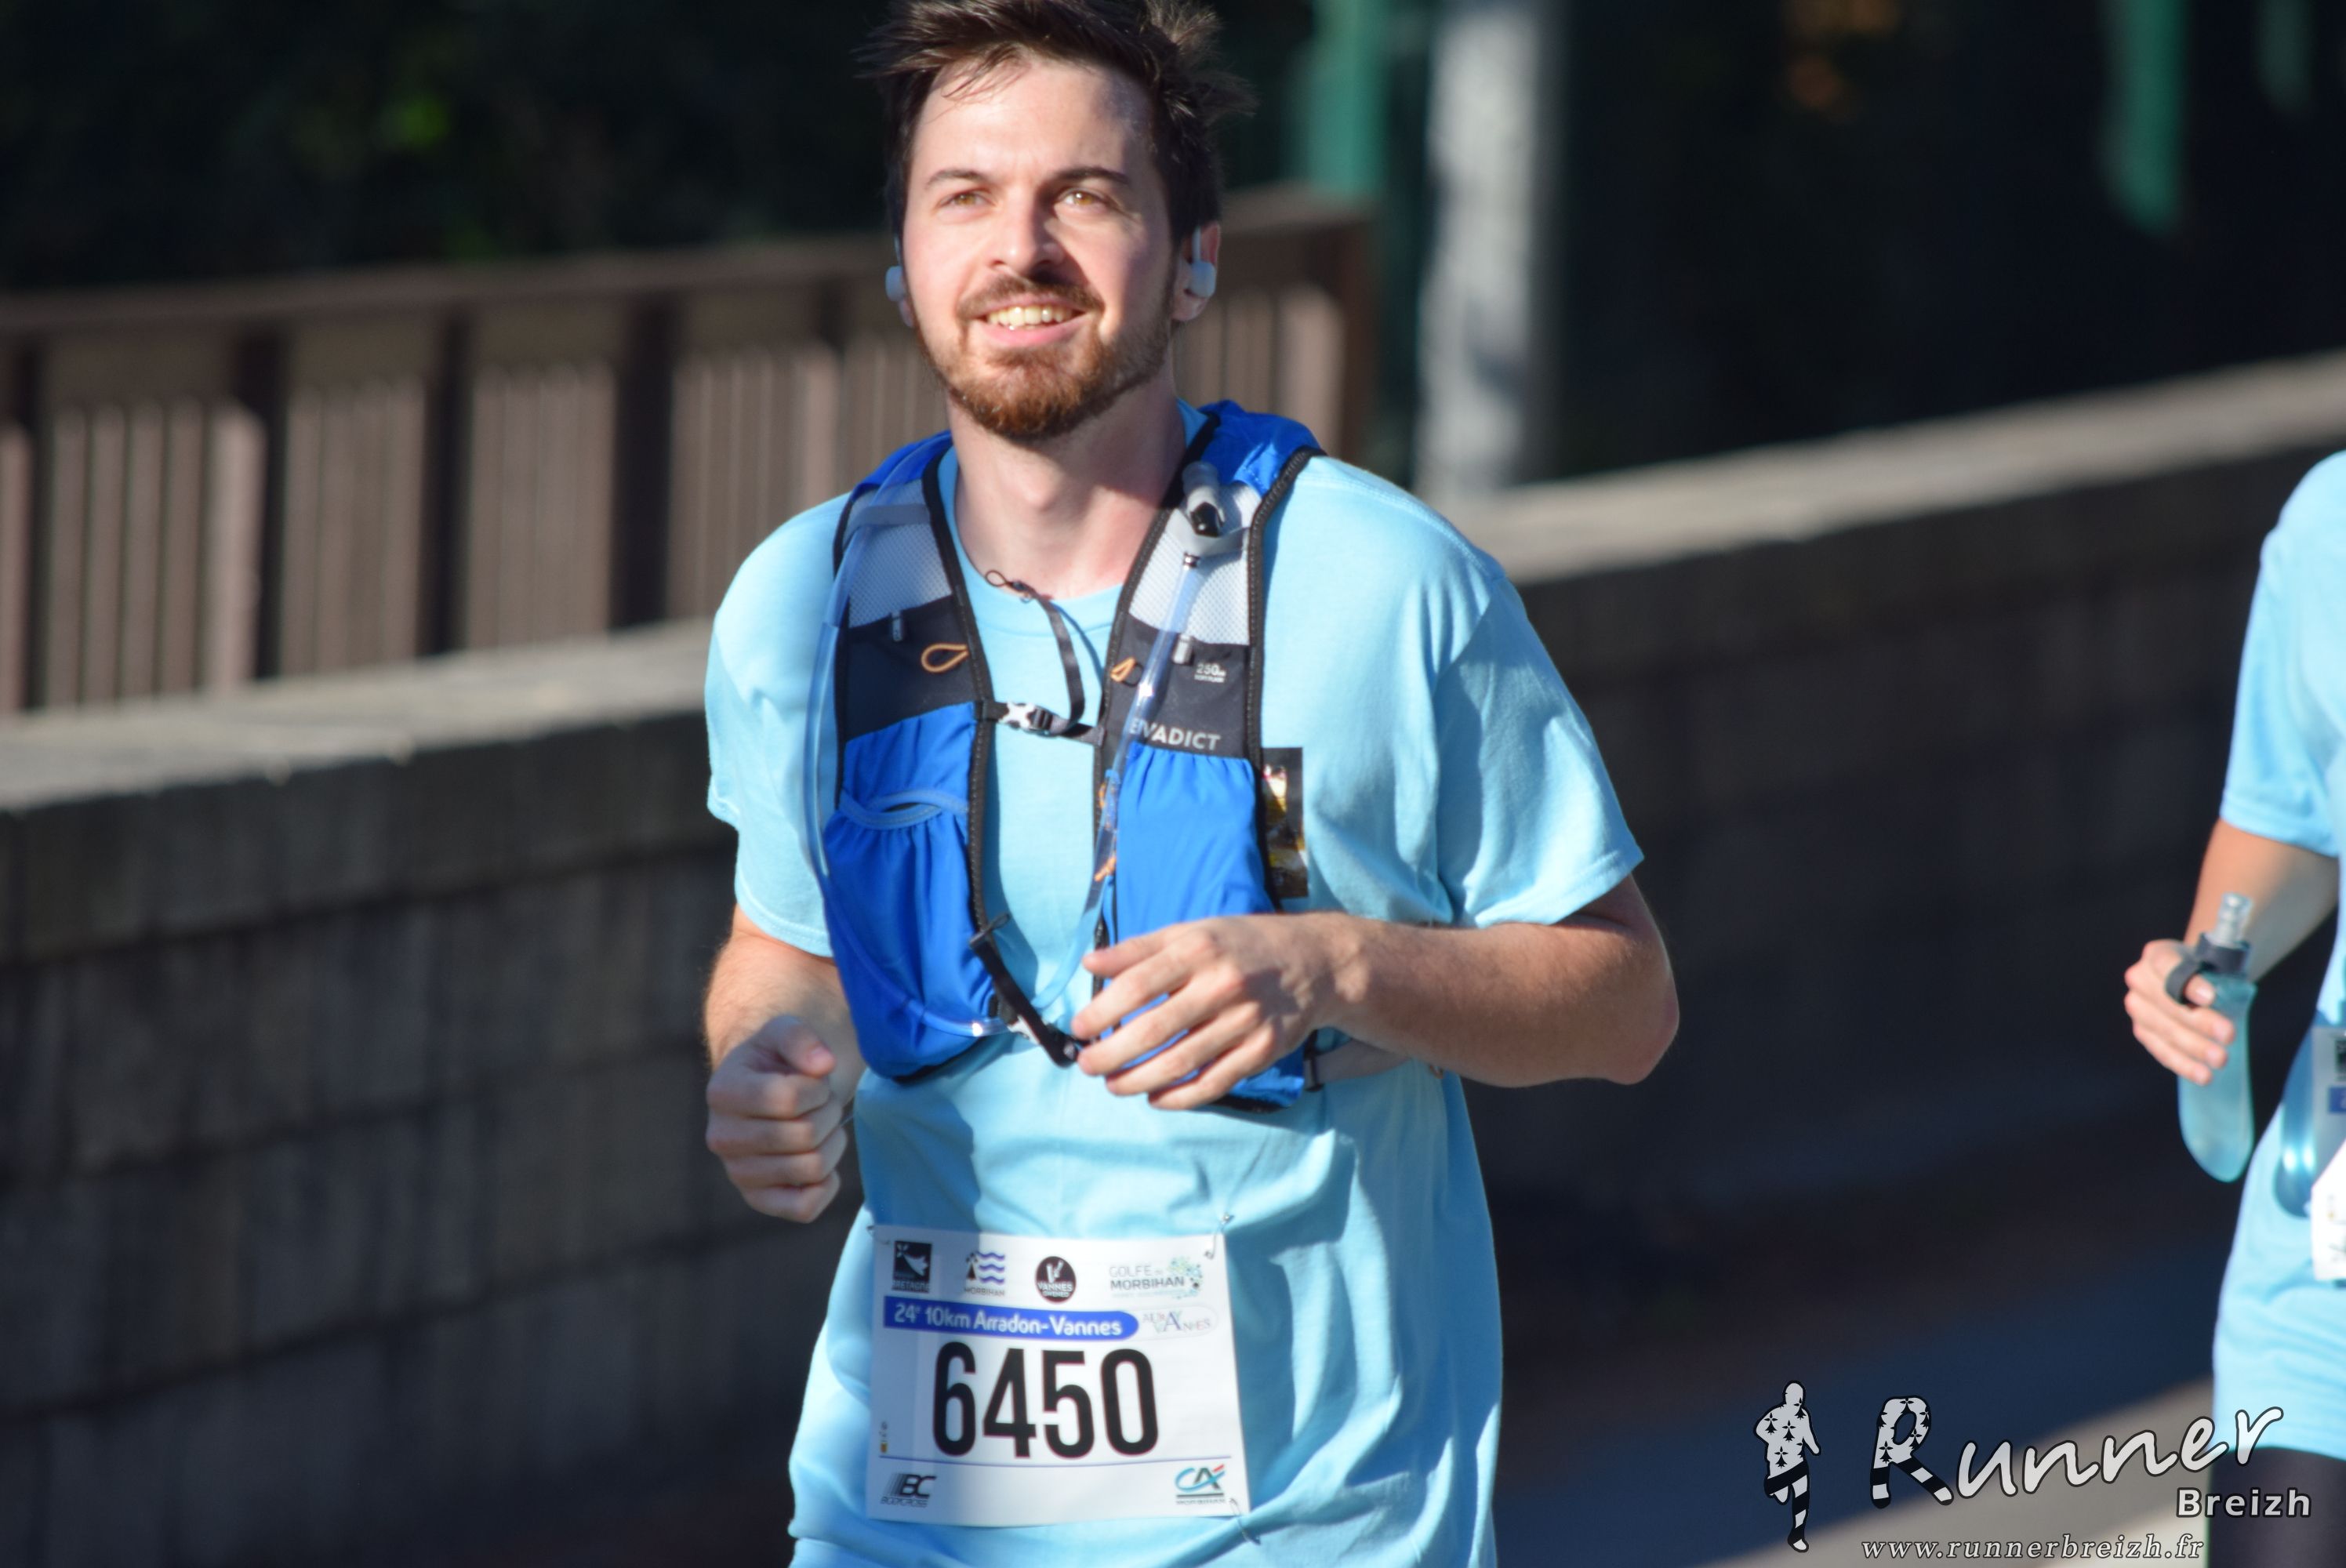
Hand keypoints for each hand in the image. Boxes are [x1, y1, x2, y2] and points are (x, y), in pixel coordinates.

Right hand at [705, 1015, 851, 1220]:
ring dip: (833, 1143)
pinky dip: (826, 1184)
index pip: (787, 1099)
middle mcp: (721, 1138)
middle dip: (829, 1113)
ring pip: (812, 1168)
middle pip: (805, 1134)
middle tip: (824, 1103)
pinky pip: (804, 1208)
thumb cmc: (776, 1060)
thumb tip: (822, 1065)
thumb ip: (801, 1037)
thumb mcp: (784, 1031)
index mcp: (723, 1092)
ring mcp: (738, 1173)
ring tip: (821, 1125)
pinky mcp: (759, 1200)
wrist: (766, 1089)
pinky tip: (821, 1160)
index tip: (815, 1081)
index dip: (817, 1088)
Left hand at [1069, 913, 1346, 1108]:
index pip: (1138, 985)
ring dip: (1138, 1080)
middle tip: (1087, 1065)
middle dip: (1111, 1054)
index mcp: (1199, 949)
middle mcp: (1223, 985)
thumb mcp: (1191, 932)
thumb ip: (1139, 949)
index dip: (1102, 1011)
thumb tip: (1088, 964)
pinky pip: (1214, 1083)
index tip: (1079, 1028)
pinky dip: (1180, 1096)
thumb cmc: (1240, 945)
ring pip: (1181, 1062)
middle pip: (1154, 1030)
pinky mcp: (1263, 1051)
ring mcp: (1246, 1021)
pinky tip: (1154, 1097)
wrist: (1314, 962)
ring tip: (1112, 1085)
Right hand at [2123, 938, 2232, 1086]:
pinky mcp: (2142, 1031)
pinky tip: (2203, 1075)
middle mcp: (2139, 979)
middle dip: (2199, 1021)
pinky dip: (2183, 1064)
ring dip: (2193, 1047)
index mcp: (2157, 955)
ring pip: (2163, 1029)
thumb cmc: (2208, 971)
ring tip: (2220, 1059)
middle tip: (2228, 1035)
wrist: (2196, 982)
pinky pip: (2161, 1050)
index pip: (2167, 965)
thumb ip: (2216, 976)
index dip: (2187, 982)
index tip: (2211, 997)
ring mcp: (2137, 1007)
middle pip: (2166, 1002)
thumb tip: (2220, 1003)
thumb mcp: (2214, 963)